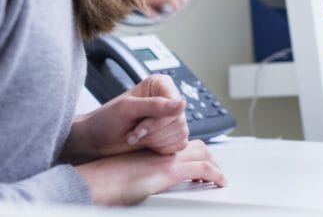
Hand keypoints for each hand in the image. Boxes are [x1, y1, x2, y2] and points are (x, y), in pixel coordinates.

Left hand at [64, 75, 187, 160]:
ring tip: (136, 137)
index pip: (177, 105)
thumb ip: (155, 106)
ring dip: (154, 141)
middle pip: (179, 121)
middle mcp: (169, 100)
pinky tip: (145, 145)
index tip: (138, 127)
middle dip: (153, 132)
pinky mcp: (172, 135)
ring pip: (180, 134)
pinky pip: (178, 145)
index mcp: (162, 86)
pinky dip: (160, 149)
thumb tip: (181, 104)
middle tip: (134, 133)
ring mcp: (172, 119)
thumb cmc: (105, 121)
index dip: (159, 120)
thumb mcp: (127, 109)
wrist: (95, 141)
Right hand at [75, 140, 225, 205]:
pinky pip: (203, 168)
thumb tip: (144, 186)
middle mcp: (162, 153)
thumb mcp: (127, 174)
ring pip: (203, 154)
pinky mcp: (170, 171)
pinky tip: (220, 181)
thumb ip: (141, 175)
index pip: (182, 146)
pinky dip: (215, 174)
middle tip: (213, 171)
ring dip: (214, 165)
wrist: (93, 182)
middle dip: (208, 157)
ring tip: (219, 177)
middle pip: (196, 146)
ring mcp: (167, 160)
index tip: (201, 162)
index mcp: (153, 152)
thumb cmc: (103, 182)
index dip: (194, 153)